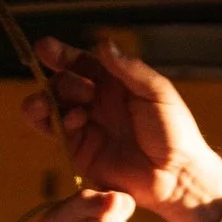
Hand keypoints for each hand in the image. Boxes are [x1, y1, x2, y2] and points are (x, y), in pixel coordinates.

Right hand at [30, 36, 221, 221]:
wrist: (177, 177)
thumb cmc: (175, 132)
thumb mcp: (157, 92)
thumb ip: (129, 69)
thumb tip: (103, 44)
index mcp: (113, 83)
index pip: (81, 63)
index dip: (61, 55)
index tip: (43, 47)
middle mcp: (96, 103)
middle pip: (63, 84)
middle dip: (63, 82)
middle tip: (85, 92)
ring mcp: (87, 128)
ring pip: (52, 108)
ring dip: (44, 102)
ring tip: (45, 103)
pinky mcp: (81, 154)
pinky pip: (56, 135)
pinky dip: (51, 125)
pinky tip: (66, 122)